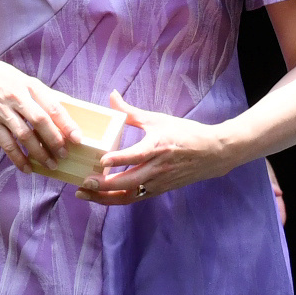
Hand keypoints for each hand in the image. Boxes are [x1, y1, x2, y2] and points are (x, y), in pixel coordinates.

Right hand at [0, 55, 75, 170]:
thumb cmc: (2, 78)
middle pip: (39, 121)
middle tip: (64, 155)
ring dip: (38, 153)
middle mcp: (17, 98)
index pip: (52, 106)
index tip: (77, 138)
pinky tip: (27, 168)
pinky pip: (6, 144)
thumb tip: (69, 107)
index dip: (66, 123)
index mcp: (29, 86)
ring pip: (24, 135)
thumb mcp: (24, 79)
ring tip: (50, 165)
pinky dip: (17, 158)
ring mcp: (2, 112)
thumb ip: (44, 94)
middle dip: (54, 140)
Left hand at [85, 98, 223, 205]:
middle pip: (128, 181)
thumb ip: (130, 112)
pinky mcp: (158, 190)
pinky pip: (134, 198)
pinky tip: (99, 196)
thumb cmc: (185, 133)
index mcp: (158, 146)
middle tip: (83, 182)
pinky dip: (115, 199)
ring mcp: (158, 182)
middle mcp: (158, 167)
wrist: (213, 153)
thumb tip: (111, 95)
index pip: (137, 155)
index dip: (119, 159)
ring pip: (128, 195)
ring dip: (104, 197)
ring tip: (83, 193)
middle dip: (104, 185)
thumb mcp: (158, 119)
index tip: (101, 160)